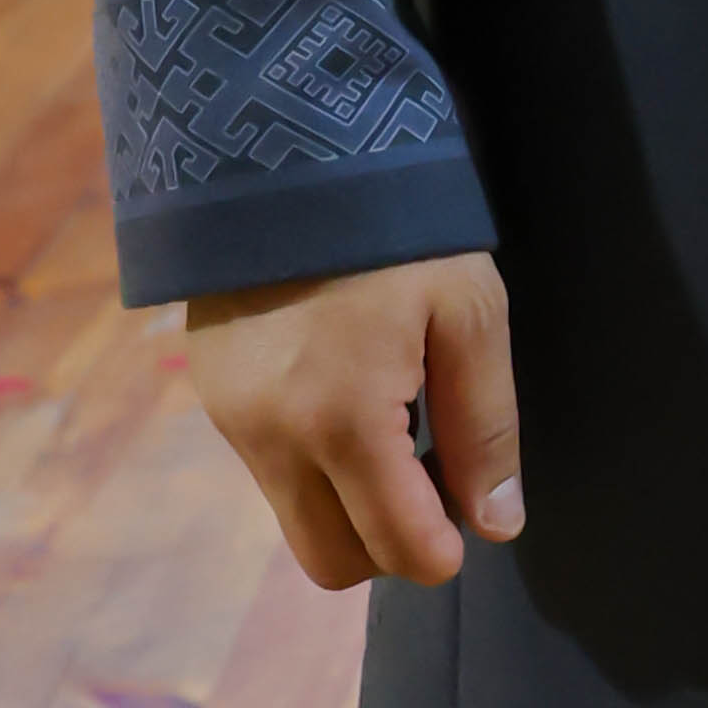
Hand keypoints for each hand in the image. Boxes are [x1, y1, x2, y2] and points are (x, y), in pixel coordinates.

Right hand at [185, 248, 522, 589]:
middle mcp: (272, 439)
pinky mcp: (212, 396)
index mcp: (343, 422)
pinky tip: (344, 391)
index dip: (445, 552)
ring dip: (350, 504)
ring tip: (392, 419)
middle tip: (431, 476)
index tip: (470, 519)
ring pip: (296, 519)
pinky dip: (314, 463)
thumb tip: (495, 522)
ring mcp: (232, 420)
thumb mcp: (468, 312)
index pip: (397, 549)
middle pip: (331, 561)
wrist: (283, 147)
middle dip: (389, 545)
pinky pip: (270, 471)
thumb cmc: (395, 228)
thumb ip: (484, 426)